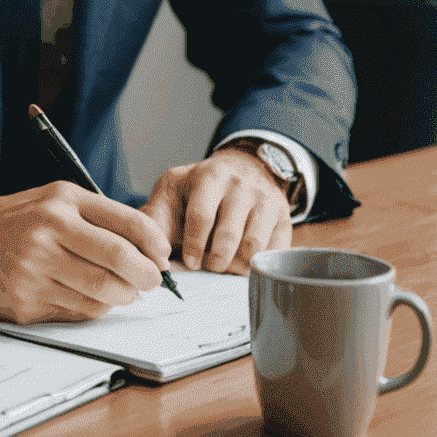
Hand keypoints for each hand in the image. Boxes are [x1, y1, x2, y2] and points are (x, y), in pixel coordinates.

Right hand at [0, 182, 173, 323]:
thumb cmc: (13, 222)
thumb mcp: (52, 202)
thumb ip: (96, 220)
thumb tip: (149, 253)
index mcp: (62, 200)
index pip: (129, 224)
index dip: (156, 247)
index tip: (162, 259)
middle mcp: (48, 229)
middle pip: (121, 261)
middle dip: (146, 278)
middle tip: (150, 283)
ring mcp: (35, 266)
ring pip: (103, 293)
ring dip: (121, 298)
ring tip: (119, 292)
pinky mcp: (25, 299)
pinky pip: (77, 313)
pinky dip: (91, 309)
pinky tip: (83, 297)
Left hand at [143, 150, 291, 273]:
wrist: (244, 167)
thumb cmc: (199, 189)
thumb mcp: (172, 191)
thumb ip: (156, 219)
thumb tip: (153, 256)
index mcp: (208, 176)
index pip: (201, 215)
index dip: (194, 245)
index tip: (191, 263)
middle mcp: (240, 185)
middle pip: (228, 233)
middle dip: (216, 259)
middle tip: (209, 268)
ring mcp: (265, 199)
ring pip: (253, 245)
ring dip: (236, 264)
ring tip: (225, 267)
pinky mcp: (284, 216)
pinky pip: (274, 250)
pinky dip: (259, 264)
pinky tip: (245, 263)